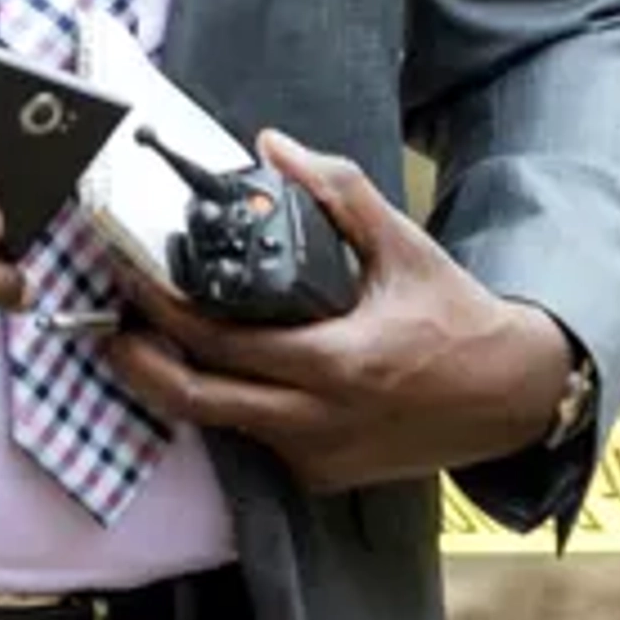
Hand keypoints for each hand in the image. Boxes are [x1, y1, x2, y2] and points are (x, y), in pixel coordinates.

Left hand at [101, 130, 571, 492]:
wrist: (509, 397)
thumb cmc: (455, 317)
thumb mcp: (402, 245)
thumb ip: (336, 191)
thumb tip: (272, 145)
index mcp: (338, 362)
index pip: (222, 342)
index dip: (163, 309)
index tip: (130, 273)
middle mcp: (320, 420)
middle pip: (200, 400)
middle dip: (142, 362)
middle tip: (109, 324)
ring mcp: (319, 456)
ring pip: (222, 425)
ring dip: (177, 385)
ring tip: (143, 340)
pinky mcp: (323, 474)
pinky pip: (257, 439)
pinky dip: (229, 404)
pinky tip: (213, 368)